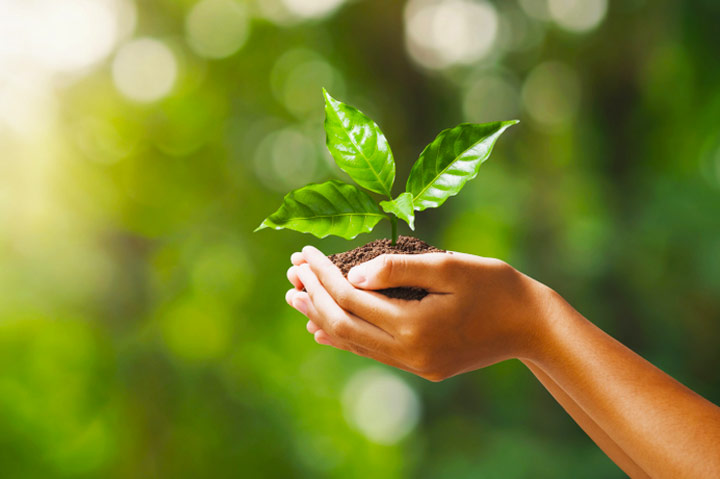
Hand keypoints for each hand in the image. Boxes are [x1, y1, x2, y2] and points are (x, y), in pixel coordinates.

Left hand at [285, 246, 554, 380]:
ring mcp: (414, 364)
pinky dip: (345, 336)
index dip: (322, 274)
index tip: (304, 252)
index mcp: (414, 326)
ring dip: (322, 317)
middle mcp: (408, 353)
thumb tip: (351, 273)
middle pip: (343, 324)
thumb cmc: (495, 287)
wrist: (532, 325)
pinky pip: (372, 352)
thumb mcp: (448, 266)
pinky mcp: (421, 366)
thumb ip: (397, 269)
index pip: (350, 297)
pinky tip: (324, 329)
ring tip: (296, 297)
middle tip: (290, 272)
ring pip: (353, 341)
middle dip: (313, 296)